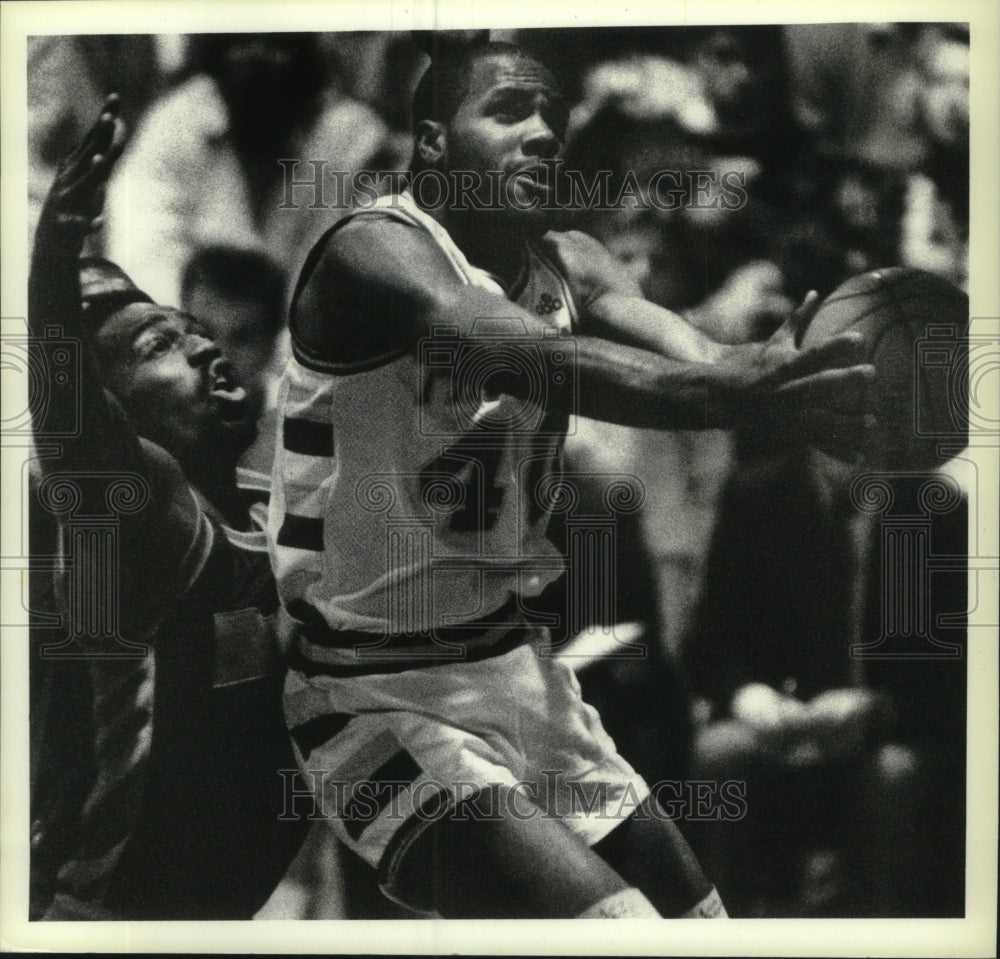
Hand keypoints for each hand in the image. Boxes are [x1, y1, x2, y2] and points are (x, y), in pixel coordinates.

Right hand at [38, 94, 123, 242]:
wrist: (51, 241)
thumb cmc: (73, 207)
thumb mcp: (88, 179)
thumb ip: (102, 157)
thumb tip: (116, 130)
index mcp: (76, 168)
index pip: (94, 139)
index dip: (105, 120)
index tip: (116, 96)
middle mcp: (70, 179)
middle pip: (89, 154)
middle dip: (100, 136)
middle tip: (111, 118)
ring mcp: (66, 201)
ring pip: (83, 184)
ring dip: (93, 172)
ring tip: (103, 160)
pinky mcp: (66, 224)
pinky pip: (80, 224)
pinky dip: (90, 222)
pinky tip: (100, 222)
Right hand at [716, 290, 876, 462]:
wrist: (725, 401)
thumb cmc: (757, 367)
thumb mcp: (774, 342)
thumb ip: (798, 319)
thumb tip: (816, 292)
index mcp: (782, 368)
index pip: (811, 354)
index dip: (834, 346)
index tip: (859, 338)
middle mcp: (783, 392)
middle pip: (815, 386)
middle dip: (842, 381)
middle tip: (871, 373)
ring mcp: (786, 415)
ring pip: (818, 420)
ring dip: (845, 423)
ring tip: (872, 423)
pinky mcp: (790, 432)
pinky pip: (817, 443)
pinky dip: (839, 450)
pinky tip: (861, 457)